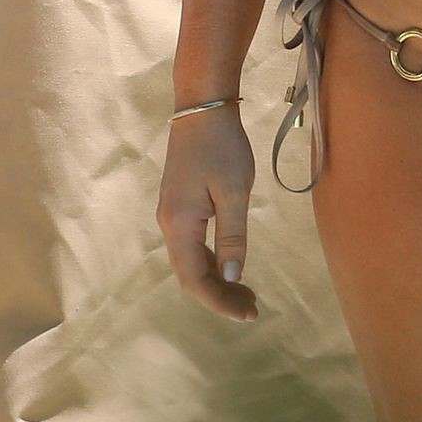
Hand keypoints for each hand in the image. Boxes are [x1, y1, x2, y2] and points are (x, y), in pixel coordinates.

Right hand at [156, 102, 258, 322]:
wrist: (202, 106)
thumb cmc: (222, 146)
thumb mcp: (235, 191)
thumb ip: (232, 236)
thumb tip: (231, 276)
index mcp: (180, 224)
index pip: (194, 279)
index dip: (219, 301)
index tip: (248, 314)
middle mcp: (169, 223)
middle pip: (189, 274)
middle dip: (219, 295)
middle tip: (252, 307)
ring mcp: (172, 213)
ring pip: (190, 260)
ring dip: (216, 279)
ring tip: (246, 292)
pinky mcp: (179, 203)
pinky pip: (191, 243)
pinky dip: (210, 259)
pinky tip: (229, 263)